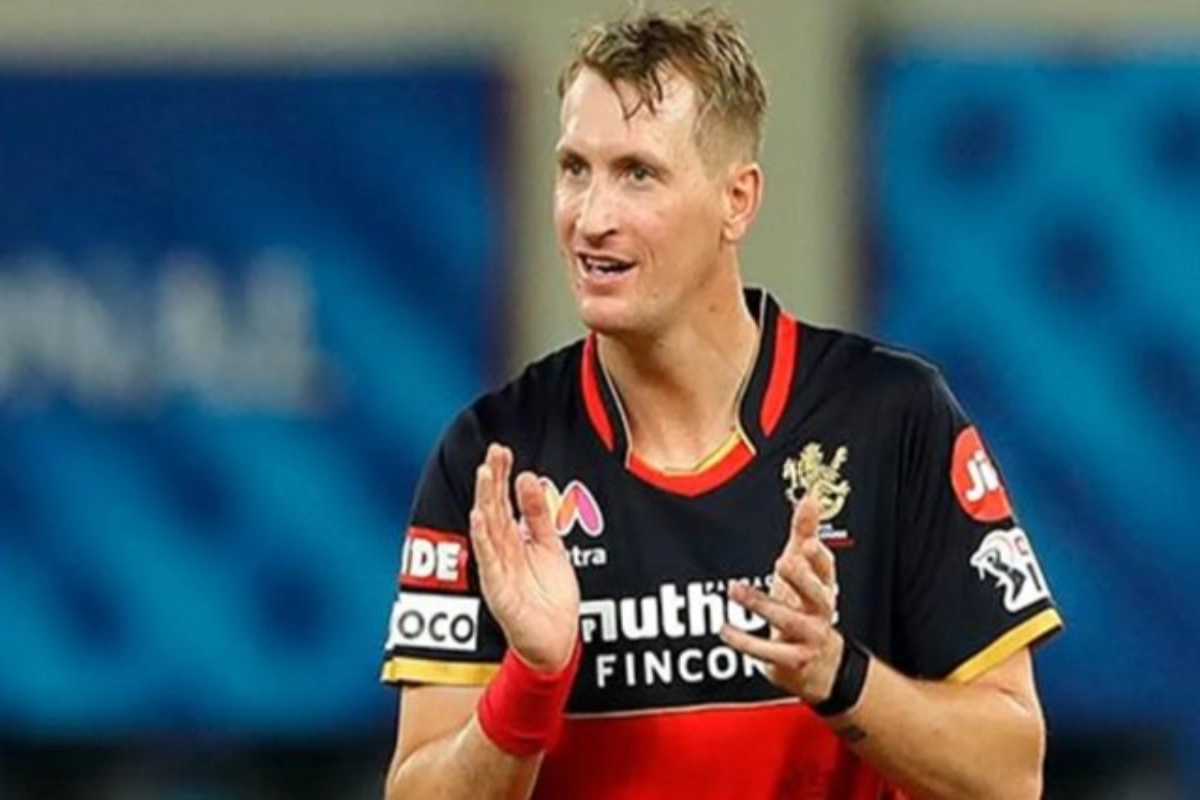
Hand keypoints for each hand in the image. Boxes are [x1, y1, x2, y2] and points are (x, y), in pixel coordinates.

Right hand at [470, 444, 580, 672]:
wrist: (555, 641)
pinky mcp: (497, 588)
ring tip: (485, 474)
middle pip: (494, 508)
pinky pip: (488, 559)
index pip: (504, 500)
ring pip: (488, 528)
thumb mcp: (550, 546)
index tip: (501, 450)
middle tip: (492, 453)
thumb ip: (538, 514)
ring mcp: (497, 568)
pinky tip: (479, 516)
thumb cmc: (549, 596)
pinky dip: (482, 537)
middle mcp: (502, 550)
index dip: (502, 475)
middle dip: (493, 480)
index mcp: (514, 539)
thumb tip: (528, 478)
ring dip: (485, 500)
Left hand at [719, 496, 842, 704]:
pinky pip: (768, 652)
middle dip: (801, 579)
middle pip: (816, 595)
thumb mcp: (805, 571)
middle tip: (784, 561)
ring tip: (734, 589)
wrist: (819, 667)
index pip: (827, 571)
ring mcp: (808, 638)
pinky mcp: (791, 660)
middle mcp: (820, 612)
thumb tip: (810, 497)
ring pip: (787, 620)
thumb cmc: (806, 609)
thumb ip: (805, 534)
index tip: (808, 543)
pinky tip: (725, 629)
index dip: (819, 559)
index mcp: (823, 588)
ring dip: (760, 604)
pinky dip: (745, 642)